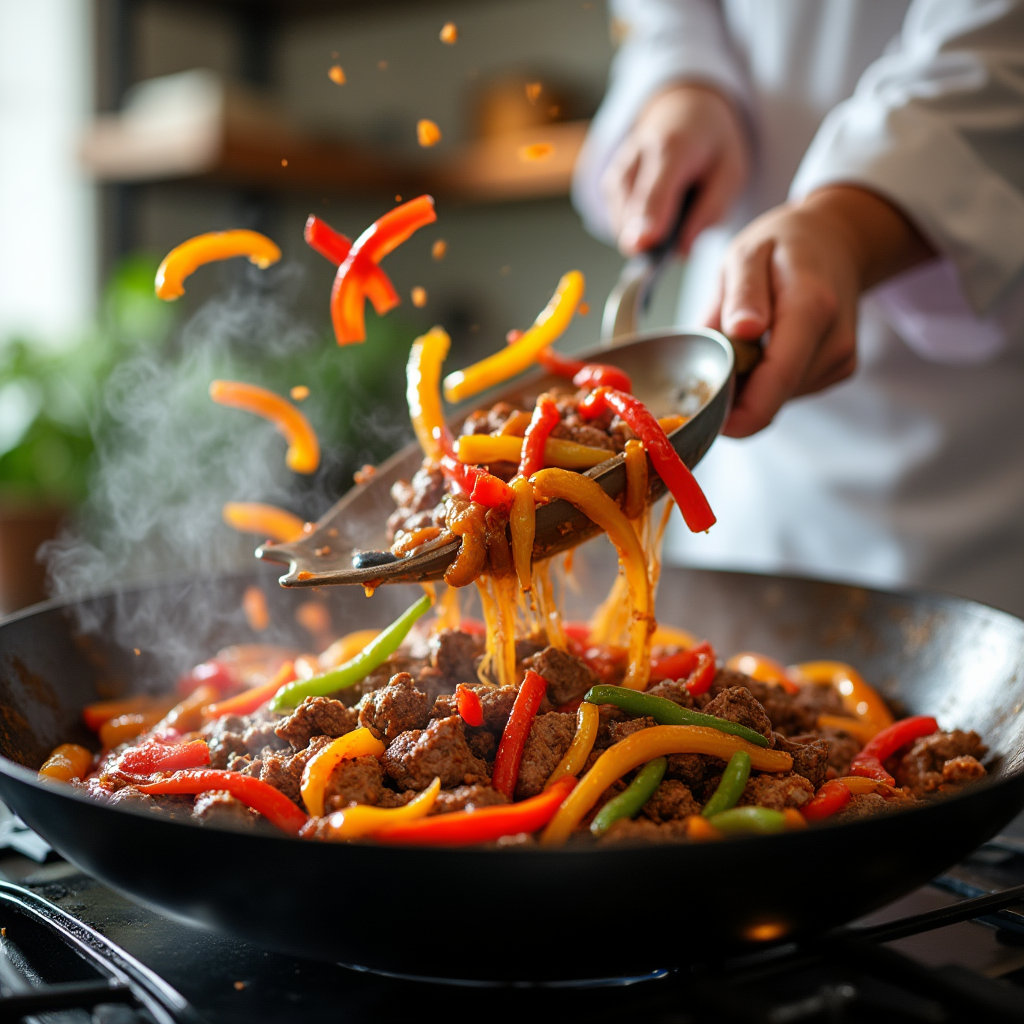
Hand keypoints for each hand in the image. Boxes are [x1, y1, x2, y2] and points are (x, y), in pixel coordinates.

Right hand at [601, 82, 749, 256]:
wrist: (685, 112)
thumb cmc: (711, 146)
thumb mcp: (731, 173)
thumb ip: (710, 212)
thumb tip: (681, 253)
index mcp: (673, 147)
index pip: (655, 190)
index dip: (648, 220)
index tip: (642, 246)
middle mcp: (636, 155)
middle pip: (632, 211)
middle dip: (651, 238)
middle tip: (678, 240)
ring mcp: (618, 169)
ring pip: (622, 221)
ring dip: (645, 234)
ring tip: (673, 214)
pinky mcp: (608, 184)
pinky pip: (618, 221)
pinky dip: (637, 228)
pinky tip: (658, 214)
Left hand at [707, 186, 934, 437]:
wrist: (835, 240)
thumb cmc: (782, 246)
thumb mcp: (747, 254)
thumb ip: (743, 294)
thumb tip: (741, 331)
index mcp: (810, 308)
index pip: (777, 381)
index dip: (738, 413)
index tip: (703, 415)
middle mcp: (834, 342)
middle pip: (773, 398)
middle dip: (735, 393)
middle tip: (713, 356)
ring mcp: (840, 360)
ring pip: (778, 399)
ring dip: (750, 384)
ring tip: (744, 341)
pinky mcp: (839, 370)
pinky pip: (789, 391)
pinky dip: (766, 379)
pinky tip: (765, 346)